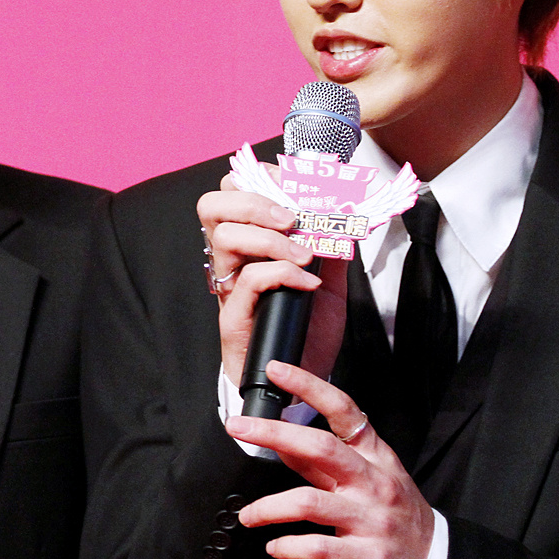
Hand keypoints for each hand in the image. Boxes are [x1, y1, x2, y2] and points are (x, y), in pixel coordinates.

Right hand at [197, 172, 347, 387]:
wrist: (301, 381)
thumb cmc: (308, 331)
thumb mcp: (331, 281)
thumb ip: (333, 246)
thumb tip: (346, 214)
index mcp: (250, 242)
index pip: (233, 192)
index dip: (258, 177)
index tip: (290, 179)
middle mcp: (232, 259)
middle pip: (212, 205)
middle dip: (253, 200)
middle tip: (290, 217)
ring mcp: (229, 285)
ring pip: (225, 237)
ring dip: (271, 238)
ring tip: (303, 254)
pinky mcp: (232, 313)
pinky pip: (249, 279)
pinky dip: (283, 274)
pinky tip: (307, 283)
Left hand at [224, 361, 433, 558]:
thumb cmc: (396, 513)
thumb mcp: (369, 476)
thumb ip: (322, 461)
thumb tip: (280, 441)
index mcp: (373, 455)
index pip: (342, 409)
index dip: (308, 386)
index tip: (276, 370)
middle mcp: (373, 481)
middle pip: (320, 446)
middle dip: (273, 432)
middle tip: (238, 427)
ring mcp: (370, 518)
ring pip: (309, 502)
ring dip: (268, 508)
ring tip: (249, 515)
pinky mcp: (365, 555)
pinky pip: (318, 547)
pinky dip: (288, 546)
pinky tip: (274, 546)